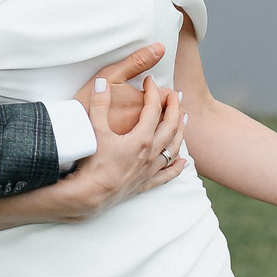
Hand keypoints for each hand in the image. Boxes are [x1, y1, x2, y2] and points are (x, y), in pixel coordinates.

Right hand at [37, 53, 186, 221]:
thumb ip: (99, 105)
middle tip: (175, 94)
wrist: (92, 194)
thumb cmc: (93, 163)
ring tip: (185, 120)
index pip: (153, 110)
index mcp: (141, 138)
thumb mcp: (94, 130)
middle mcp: (150, 153)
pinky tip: (182, 162)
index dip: (153, 92)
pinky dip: (176, 167)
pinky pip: (167, 175)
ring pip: (173, 148)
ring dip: (181, 132)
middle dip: (174, 108)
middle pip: (170, 126)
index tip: (151, 81)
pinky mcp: (145, 183)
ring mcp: (150, 169)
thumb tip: (101, 83)